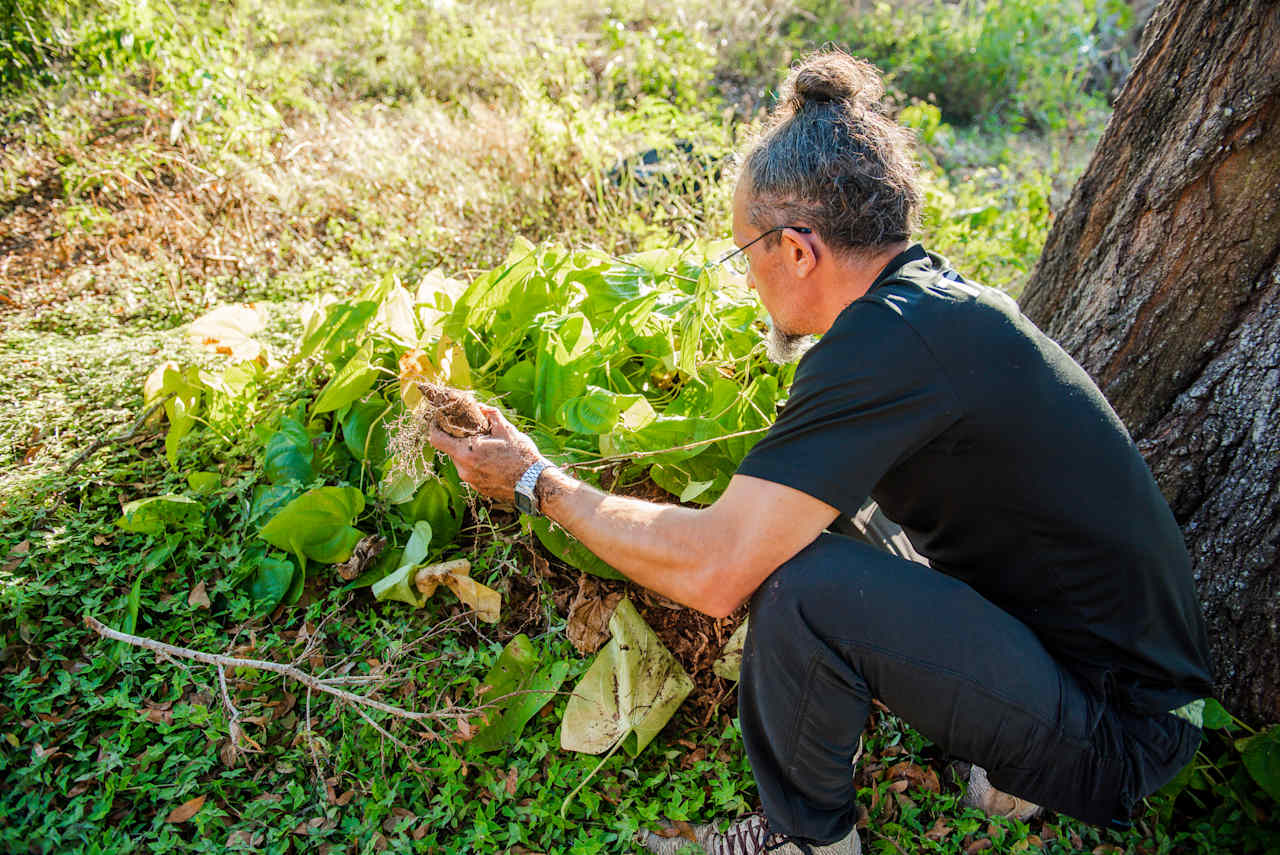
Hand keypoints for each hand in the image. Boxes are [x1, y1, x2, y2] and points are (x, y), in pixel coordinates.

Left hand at [428, 404, 542, 501]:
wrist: (535, 483)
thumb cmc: (521, 455)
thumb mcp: (506, 429)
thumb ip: (489, 414)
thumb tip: (479, 406)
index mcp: (467, 453)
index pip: (436, 439)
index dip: (434, 427)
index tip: (439, 420)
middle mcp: (464, 469)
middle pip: (451, 449)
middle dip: (459, 439)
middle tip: (475, 431)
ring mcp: (471, 481)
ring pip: (462, 461)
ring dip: (470, 452)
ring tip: (490, 447)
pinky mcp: (479, 489)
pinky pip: (472, 472)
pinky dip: (478, 464)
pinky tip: (495, 461)